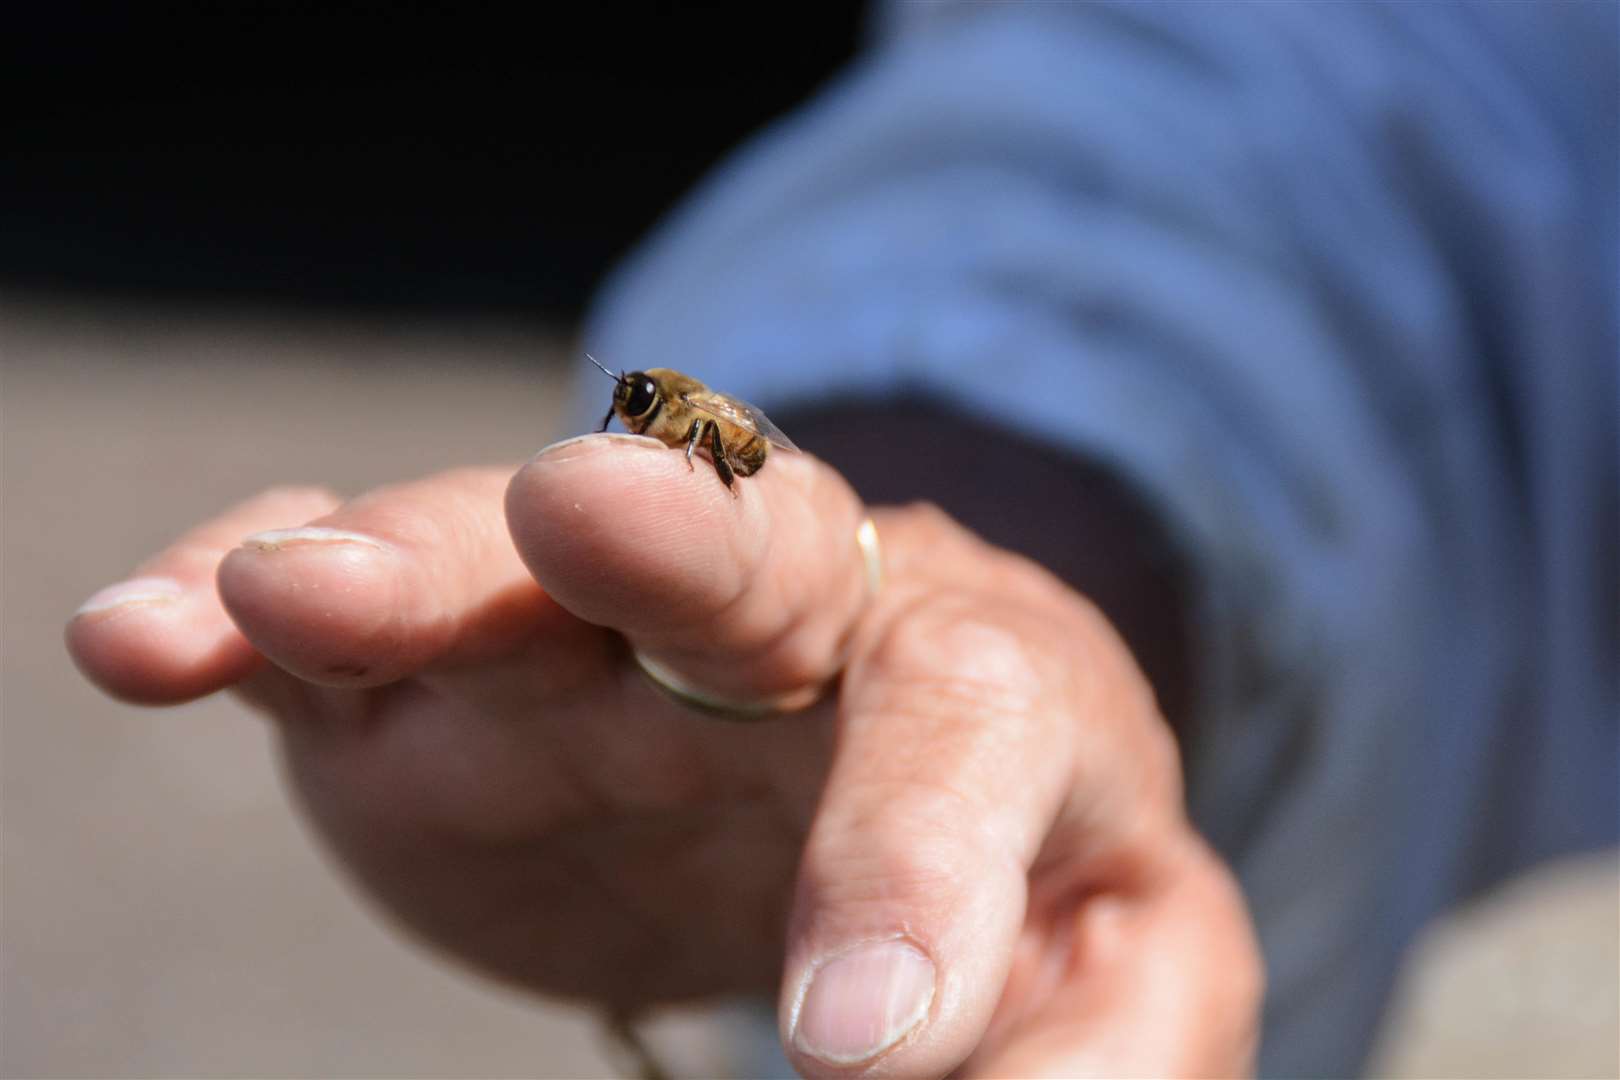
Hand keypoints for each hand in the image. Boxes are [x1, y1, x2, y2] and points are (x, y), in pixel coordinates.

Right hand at [67, 434, 1260, 1076]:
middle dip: (657, 533)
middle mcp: (789, 614)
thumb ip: (1106, 1036)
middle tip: (578, 516)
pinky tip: (154, 634)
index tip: (856, 1041)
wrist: (875, 774)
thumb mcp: (1115, 954)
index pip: (970, 726)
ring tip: (288, 598)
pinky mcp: (448, 669)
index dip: (914, 861)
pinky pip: (341, 605)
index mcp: (978, 681)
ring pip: (500, 553)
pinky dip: (245, 597)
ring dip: (396, 561)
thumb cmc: (1023, 864)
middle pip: (740, 541)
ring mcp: (600, 625)